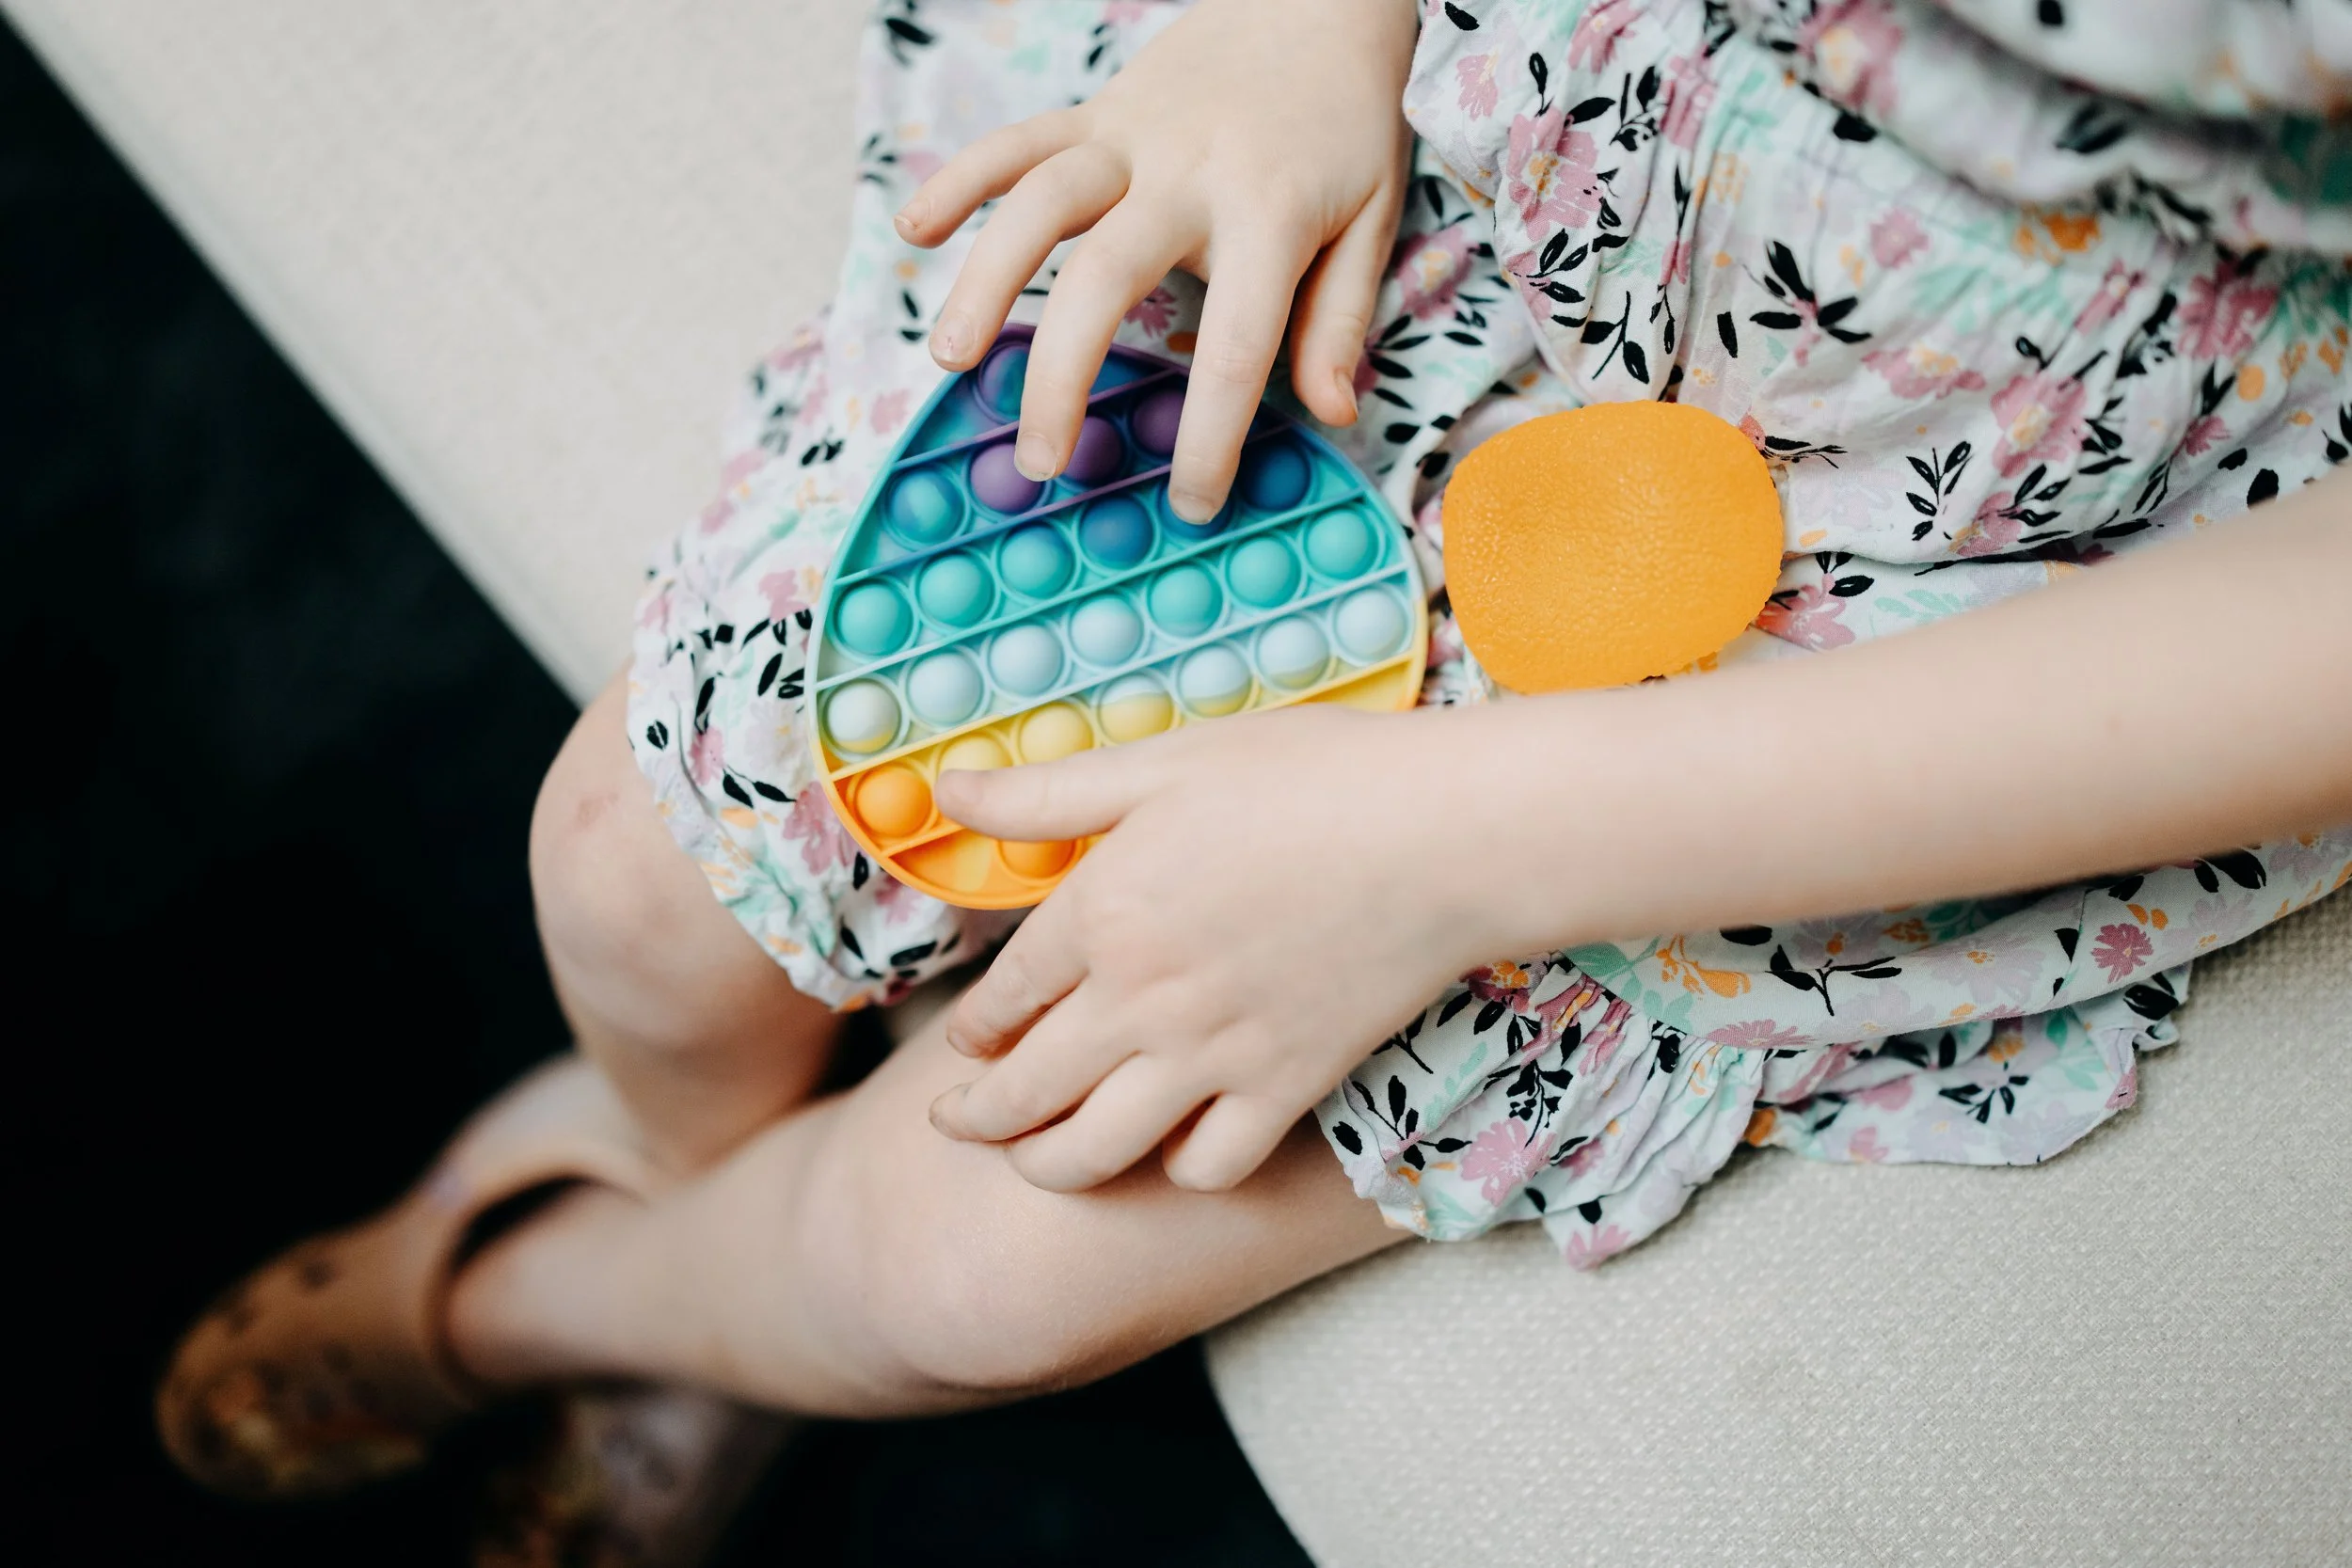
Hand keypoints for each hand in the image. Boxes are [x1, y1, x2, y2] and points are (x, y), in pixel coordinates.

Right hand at [892, 0, 1418, 521]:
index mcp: (1268, 215)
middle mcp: (1186, 174)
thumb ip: (1338, 319)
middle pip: (1104, 278)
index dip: (1209, 437)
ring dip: (984, 284)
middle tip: (1040, 462)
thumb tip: (1326, 415)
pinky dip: (958, 181)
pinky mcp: (1094, 110)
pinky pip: (1015, 142)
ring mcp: (1130, 136)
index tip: (1189, 505)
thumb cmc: (1346, 126)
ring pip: (1037, 205)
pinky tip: (912, 234)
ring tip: (952, 363)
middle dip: (1062, 378)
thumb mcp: (1372, 221)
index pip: (1234, 347)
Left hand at [927, 704, 1503, 1193]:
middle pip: (1026, 1093)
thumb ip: (1048, 793)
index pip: (1000, 1000)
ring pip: (1095, 1151)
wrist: (1447, 834)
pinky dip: (1178, 1170)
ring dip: (1047, 1165)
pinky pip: (1207, 1167)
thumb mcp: (1163, 763)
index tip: (965, 1041)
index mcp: (1101, 913)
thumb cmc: (1313, 777)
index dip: (971, 1029)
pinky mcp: (1286, 1088)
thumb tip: (946, 791)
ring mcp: (1214, 1056)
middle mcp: (1141, 1000)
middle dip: (975, 1118)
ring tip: (1034, 1162)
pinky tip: (1172, 1148)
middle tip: (954, 1125)